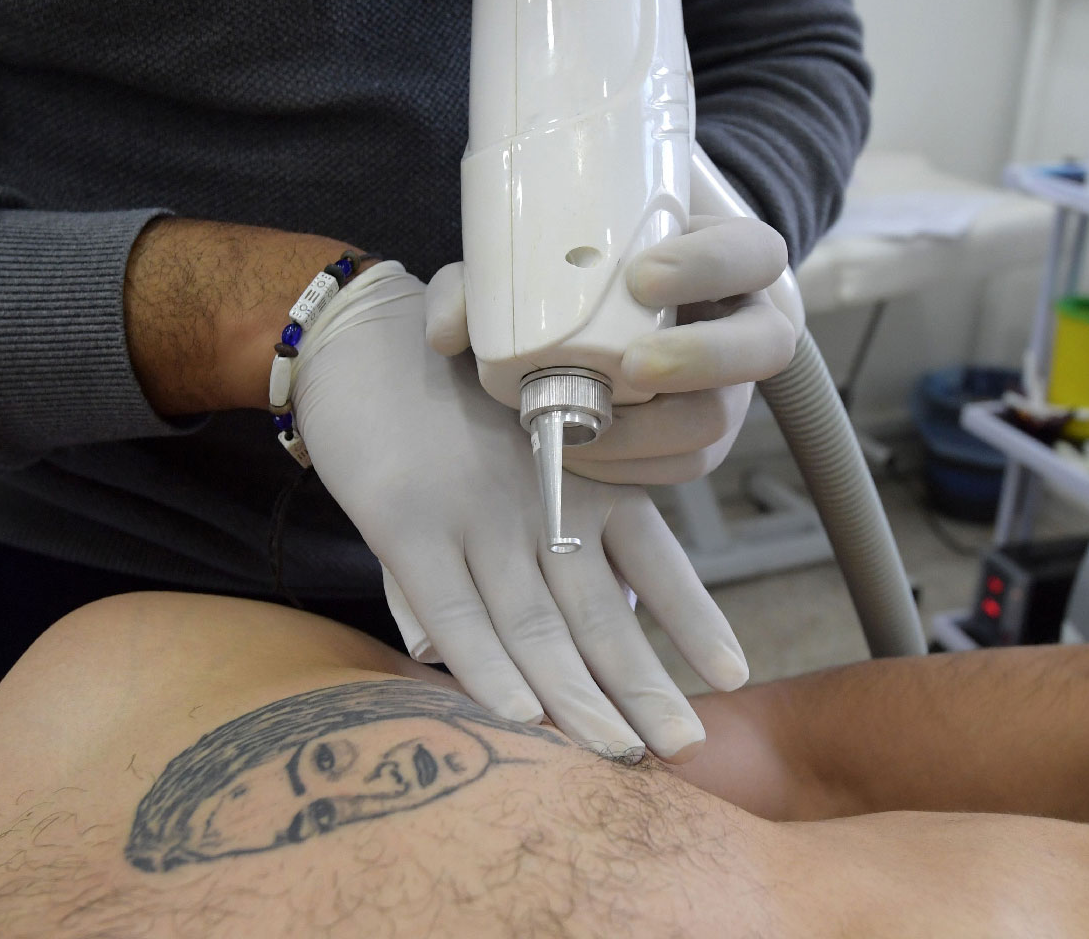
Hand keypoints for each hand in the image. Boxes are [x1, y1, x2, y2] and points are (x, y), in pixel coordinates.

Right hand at [292, 264, 749, 760]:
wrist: (358, 334)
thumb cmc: (443, 402)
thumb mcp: (509, 463)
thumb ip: (520, 548)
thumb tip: (494, 649)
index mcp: (584, 481)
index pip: (654, 560)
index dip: (693, 620)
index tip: (730, 677)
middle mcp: (542, 502)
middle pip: (603, 612)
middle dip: (644, 687)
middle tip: (685, 747)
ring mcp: (475, 515)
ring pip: (537, 626)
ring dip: (578, 699)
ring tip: (622, 754)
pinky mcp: (407, 521)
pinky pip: (454, 612)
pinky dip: (487, 668)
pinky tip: (522, 718)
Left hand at [426, 216, 796, 484]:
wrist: (609, 304)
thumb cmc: (591, 260)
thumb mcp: (551, 243)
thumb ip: (489, 275)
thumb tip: (448, 334)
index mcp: (730, 255)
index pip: (753, 252)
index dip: (709, 265)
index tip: (642, 275)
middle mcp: (747, 323)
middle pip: (764, 347)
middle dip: (701, 358)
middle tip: (634, 366)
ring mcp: (732, 387)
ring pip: (720, 421)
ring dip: (651, 433)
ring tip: (584, 428)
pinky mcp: (706, 440)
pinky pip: (685, 466)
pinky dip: (633, 467)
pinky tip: (582, 455)